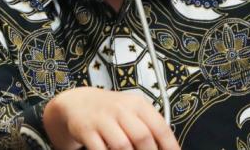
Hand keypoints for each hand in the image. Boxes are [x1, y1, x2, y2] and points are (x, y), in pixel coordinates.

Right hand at [43, 87, 179, 149]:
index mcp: (138, 105)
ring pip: (122, 145)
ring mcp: (103, 119)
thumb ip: (150, 128)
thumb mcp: (133, 112)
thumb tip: (168, 148)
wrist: (79, 103)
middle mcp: (121, 109)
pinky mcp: (87, 130)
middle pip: (142, 137)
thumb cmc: (113, 112)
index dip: (169, 146)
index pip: (160, 127)